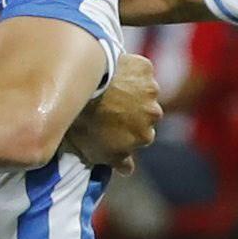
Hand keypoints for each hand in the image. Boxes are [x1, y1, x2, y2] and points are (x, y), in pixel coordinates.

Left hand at [61, 50, 162, 166]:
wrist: (84, 86)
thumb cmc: (84, 121)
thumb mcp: (94, 152)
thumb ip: (116, 161)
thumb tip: (127, 170)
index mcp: (144, 137)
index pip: (138, 139)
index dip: (125, 133)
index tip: (109, 127)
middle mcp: (153, 116)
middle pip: (145, 115)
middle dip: (131, 112)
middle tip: (108, 106)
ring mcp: (150, 91)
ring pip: (144, 92)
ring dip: (132, 91)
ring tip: (109, 88)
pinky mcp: (145, 68)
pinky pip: (139, 70)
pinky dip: (129, 71)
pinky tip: (113, 70)